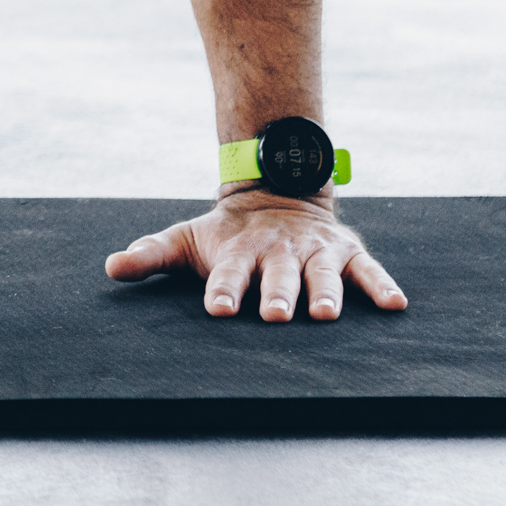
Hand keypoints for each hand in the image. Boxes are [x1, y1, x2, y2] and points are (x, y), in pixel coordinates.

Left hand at [104, 191, 406, 320]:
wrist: (276, 190)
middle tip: (273, 315)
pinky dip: (381, 285)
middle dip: (275, 294)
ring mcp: (314, 251)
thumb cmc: (227, 233)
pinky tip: (395, 304)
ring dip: (324, 292)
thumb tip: (110, 268)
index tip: (216, 307)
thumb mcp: (188, 238)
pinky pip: (368, 270)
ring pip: (321, 273)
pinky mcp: (346, 252)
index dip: (223, 289)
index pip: (228, 273)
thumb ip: (151, 254)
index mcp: (240, 251)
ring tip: (325, 314)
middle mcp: (279, 251)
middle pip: (277, 275)